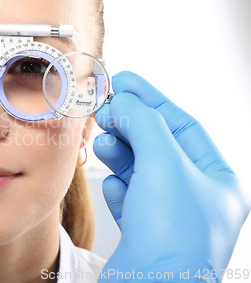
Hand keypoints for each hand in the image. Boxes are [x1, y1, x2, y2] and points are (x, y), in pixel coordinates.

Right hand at [93, 71, 249, 281]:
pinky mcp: (141, 231)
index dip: (153, 100)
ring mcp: (167, 216)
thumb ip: (144, 125)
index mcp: (216, 181)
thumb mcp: (164, 165)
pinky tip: (113, 182)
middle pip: (158, 146)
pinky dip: (117, 184)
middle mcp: (194, 198)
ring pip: (139, 170)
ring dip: (119, 153)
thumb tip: (124, 102)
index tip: (125, 82)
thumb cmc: (172, 239)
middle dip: (131, 126)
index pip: (184, 126)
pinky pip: (128, 195)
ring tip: (104, 142)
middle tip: (106, 110)